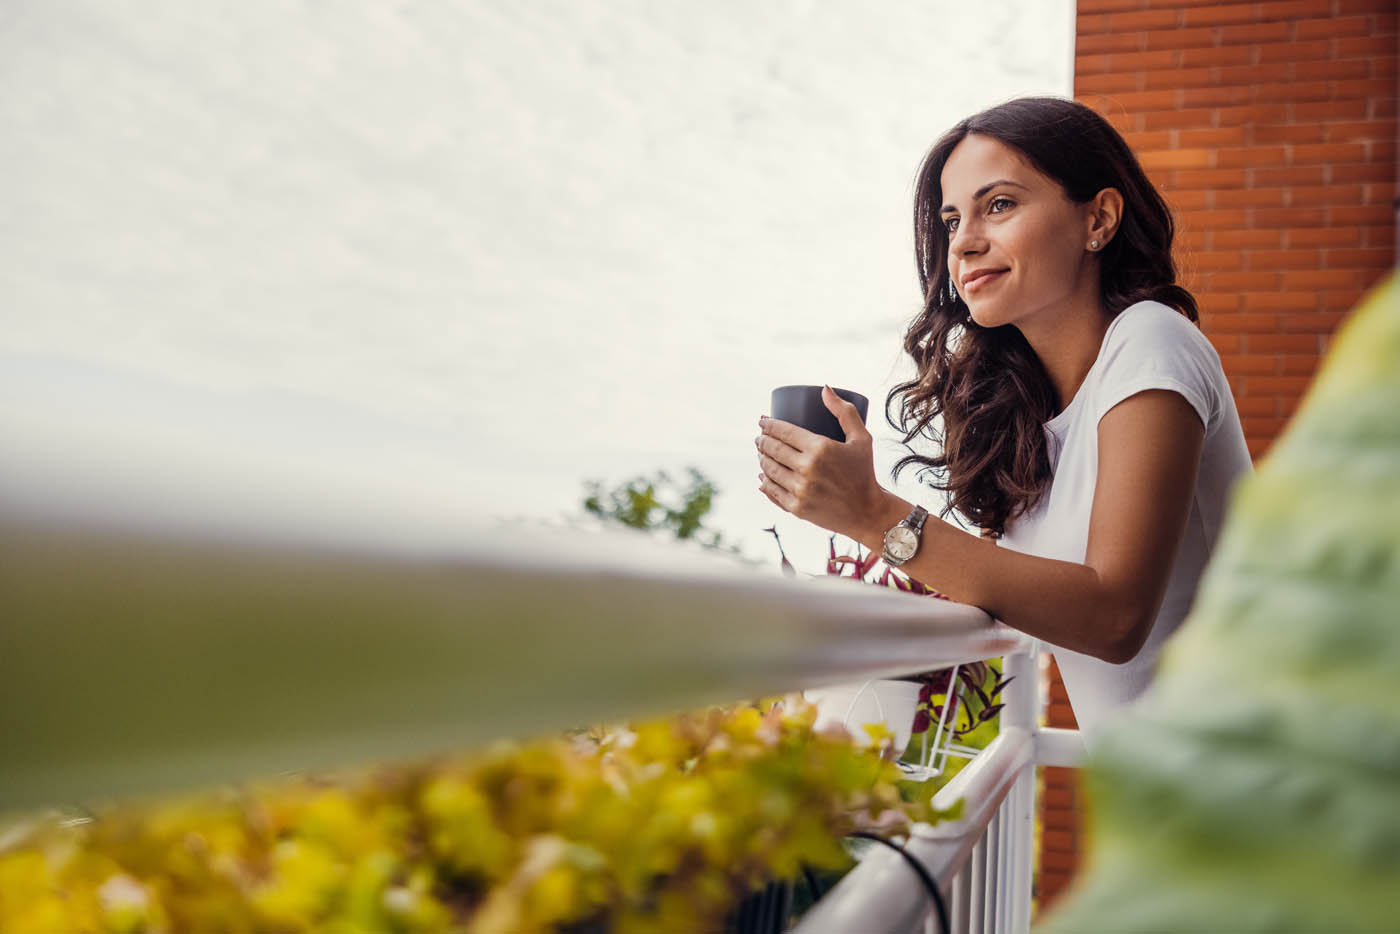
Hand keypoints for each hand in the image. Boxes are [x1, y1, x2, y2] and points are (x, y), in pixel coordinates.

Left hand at [755, 385, 886, 539]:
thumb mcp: (862, 439)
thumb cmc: (864, 472)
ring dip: (761, 458)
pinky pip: (772, 491)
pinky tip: (763, 476)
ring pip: (769, 469)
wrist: (867, 512)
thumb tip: (824, 389)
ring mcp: (799, 490)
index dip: (768, 424)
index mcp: (820, 448)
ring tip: (761, 453)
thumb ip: (845, 412)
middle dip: (762, 440)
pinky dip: (765, 481)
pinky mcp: (796, 508)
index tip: (763, 421)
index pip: (783, 431)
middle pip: (773, 449)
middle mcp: (807, 469)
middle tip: (760, 437)